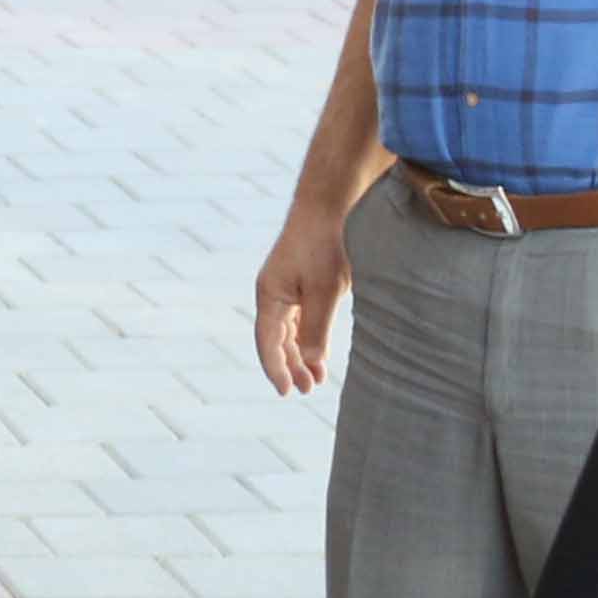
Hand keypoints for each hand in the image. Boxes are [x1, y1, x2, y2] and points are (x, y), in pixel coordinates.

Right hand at [257, 192, 353, 393]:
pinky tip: (318, 348)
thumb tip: (310, 363)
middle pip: (276, 339)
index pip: (268, 342)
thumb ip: (316, 329)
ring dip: (300, 353)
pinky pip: (298, 317)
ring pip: (288, 329)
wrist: (329, 206)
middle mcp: (272, 294)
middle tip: (307, 390)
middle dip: (291, 365)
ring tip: (317, 376)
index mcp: (269, 296)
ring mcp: (285, 286)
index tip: (288, 391)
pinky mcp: (300, 280)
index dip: (276, 369)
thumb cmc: (326, 245)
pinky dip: (307, 335)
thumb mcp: (325, 291)